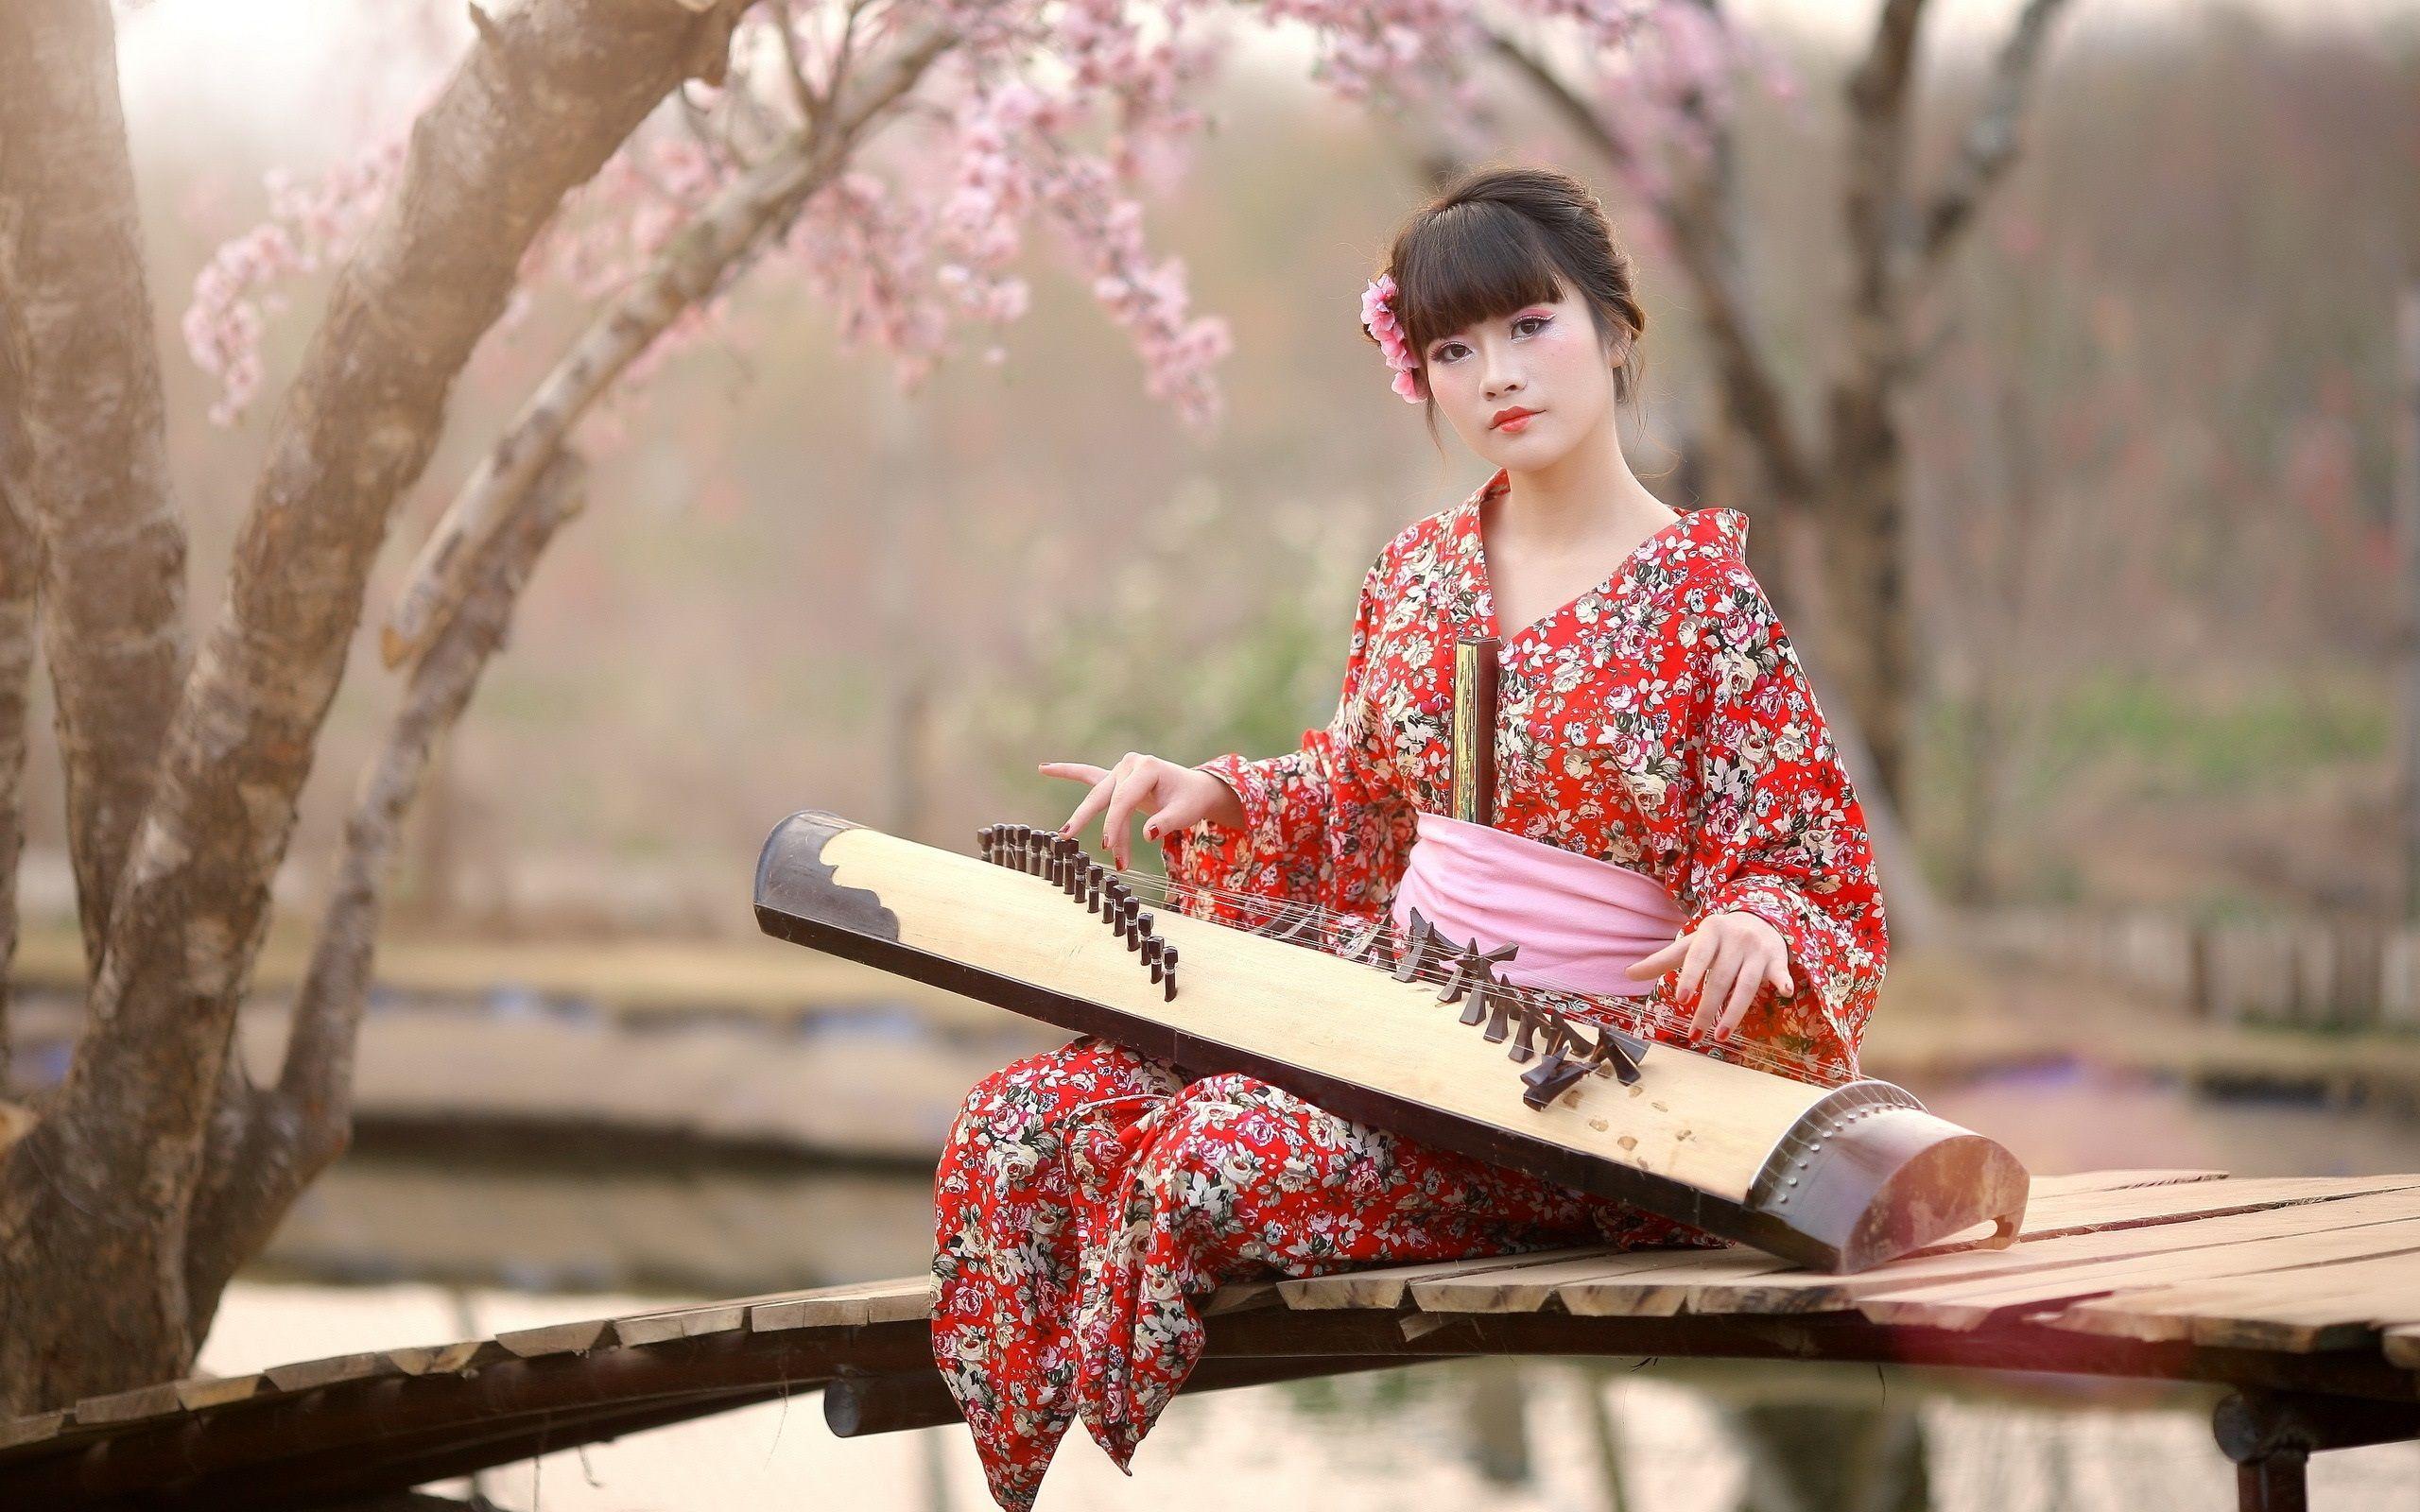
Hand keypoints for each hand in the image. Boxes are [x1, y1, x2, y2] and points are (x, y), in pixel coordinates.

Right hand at [1040, 753, 1245, 869]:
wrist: (1194, 789)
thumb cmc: (1189, 801)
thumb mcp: (1184, 813)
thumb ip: (1166, 822)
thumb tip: (1147, 834)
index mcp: (1147, 767)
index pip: (1124, 799)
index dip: (1114, 825)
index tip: (1108, 848)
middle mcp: (1130, 764)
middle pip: (1105, 796)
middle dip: (1089, 819)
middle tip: (1069, 838)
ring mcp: (1120, 770)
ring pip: (1099, 798)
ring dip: (1087, 820)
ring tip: (1065, 836)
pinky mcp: (1114, 778)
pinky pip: (1087, 775)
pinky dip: (1067, 772)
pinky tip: (1043, 768)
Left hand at [1625, 910, 1792, 1043]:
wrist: (1758, 917)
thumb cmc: (1717, 938)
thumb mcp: (1690, 944)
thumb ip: (1662, 960)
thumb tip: (1627, 974)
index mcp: (1710, 931)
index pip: (1698, 957)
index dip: (1690, 977)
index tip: (1681, 999)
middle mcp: (1735, 938)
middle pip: (1720, 979)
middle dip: (1707, 1009)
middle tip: (1695, 1034)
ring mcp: (1757, 949)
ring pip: (1746, 985)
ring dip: (1734, 1013)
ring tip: (1721, 1036)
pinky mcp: (1777, 957)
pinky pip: (1780, 971)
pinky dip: (1783, 981)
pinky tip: (1786, 992)